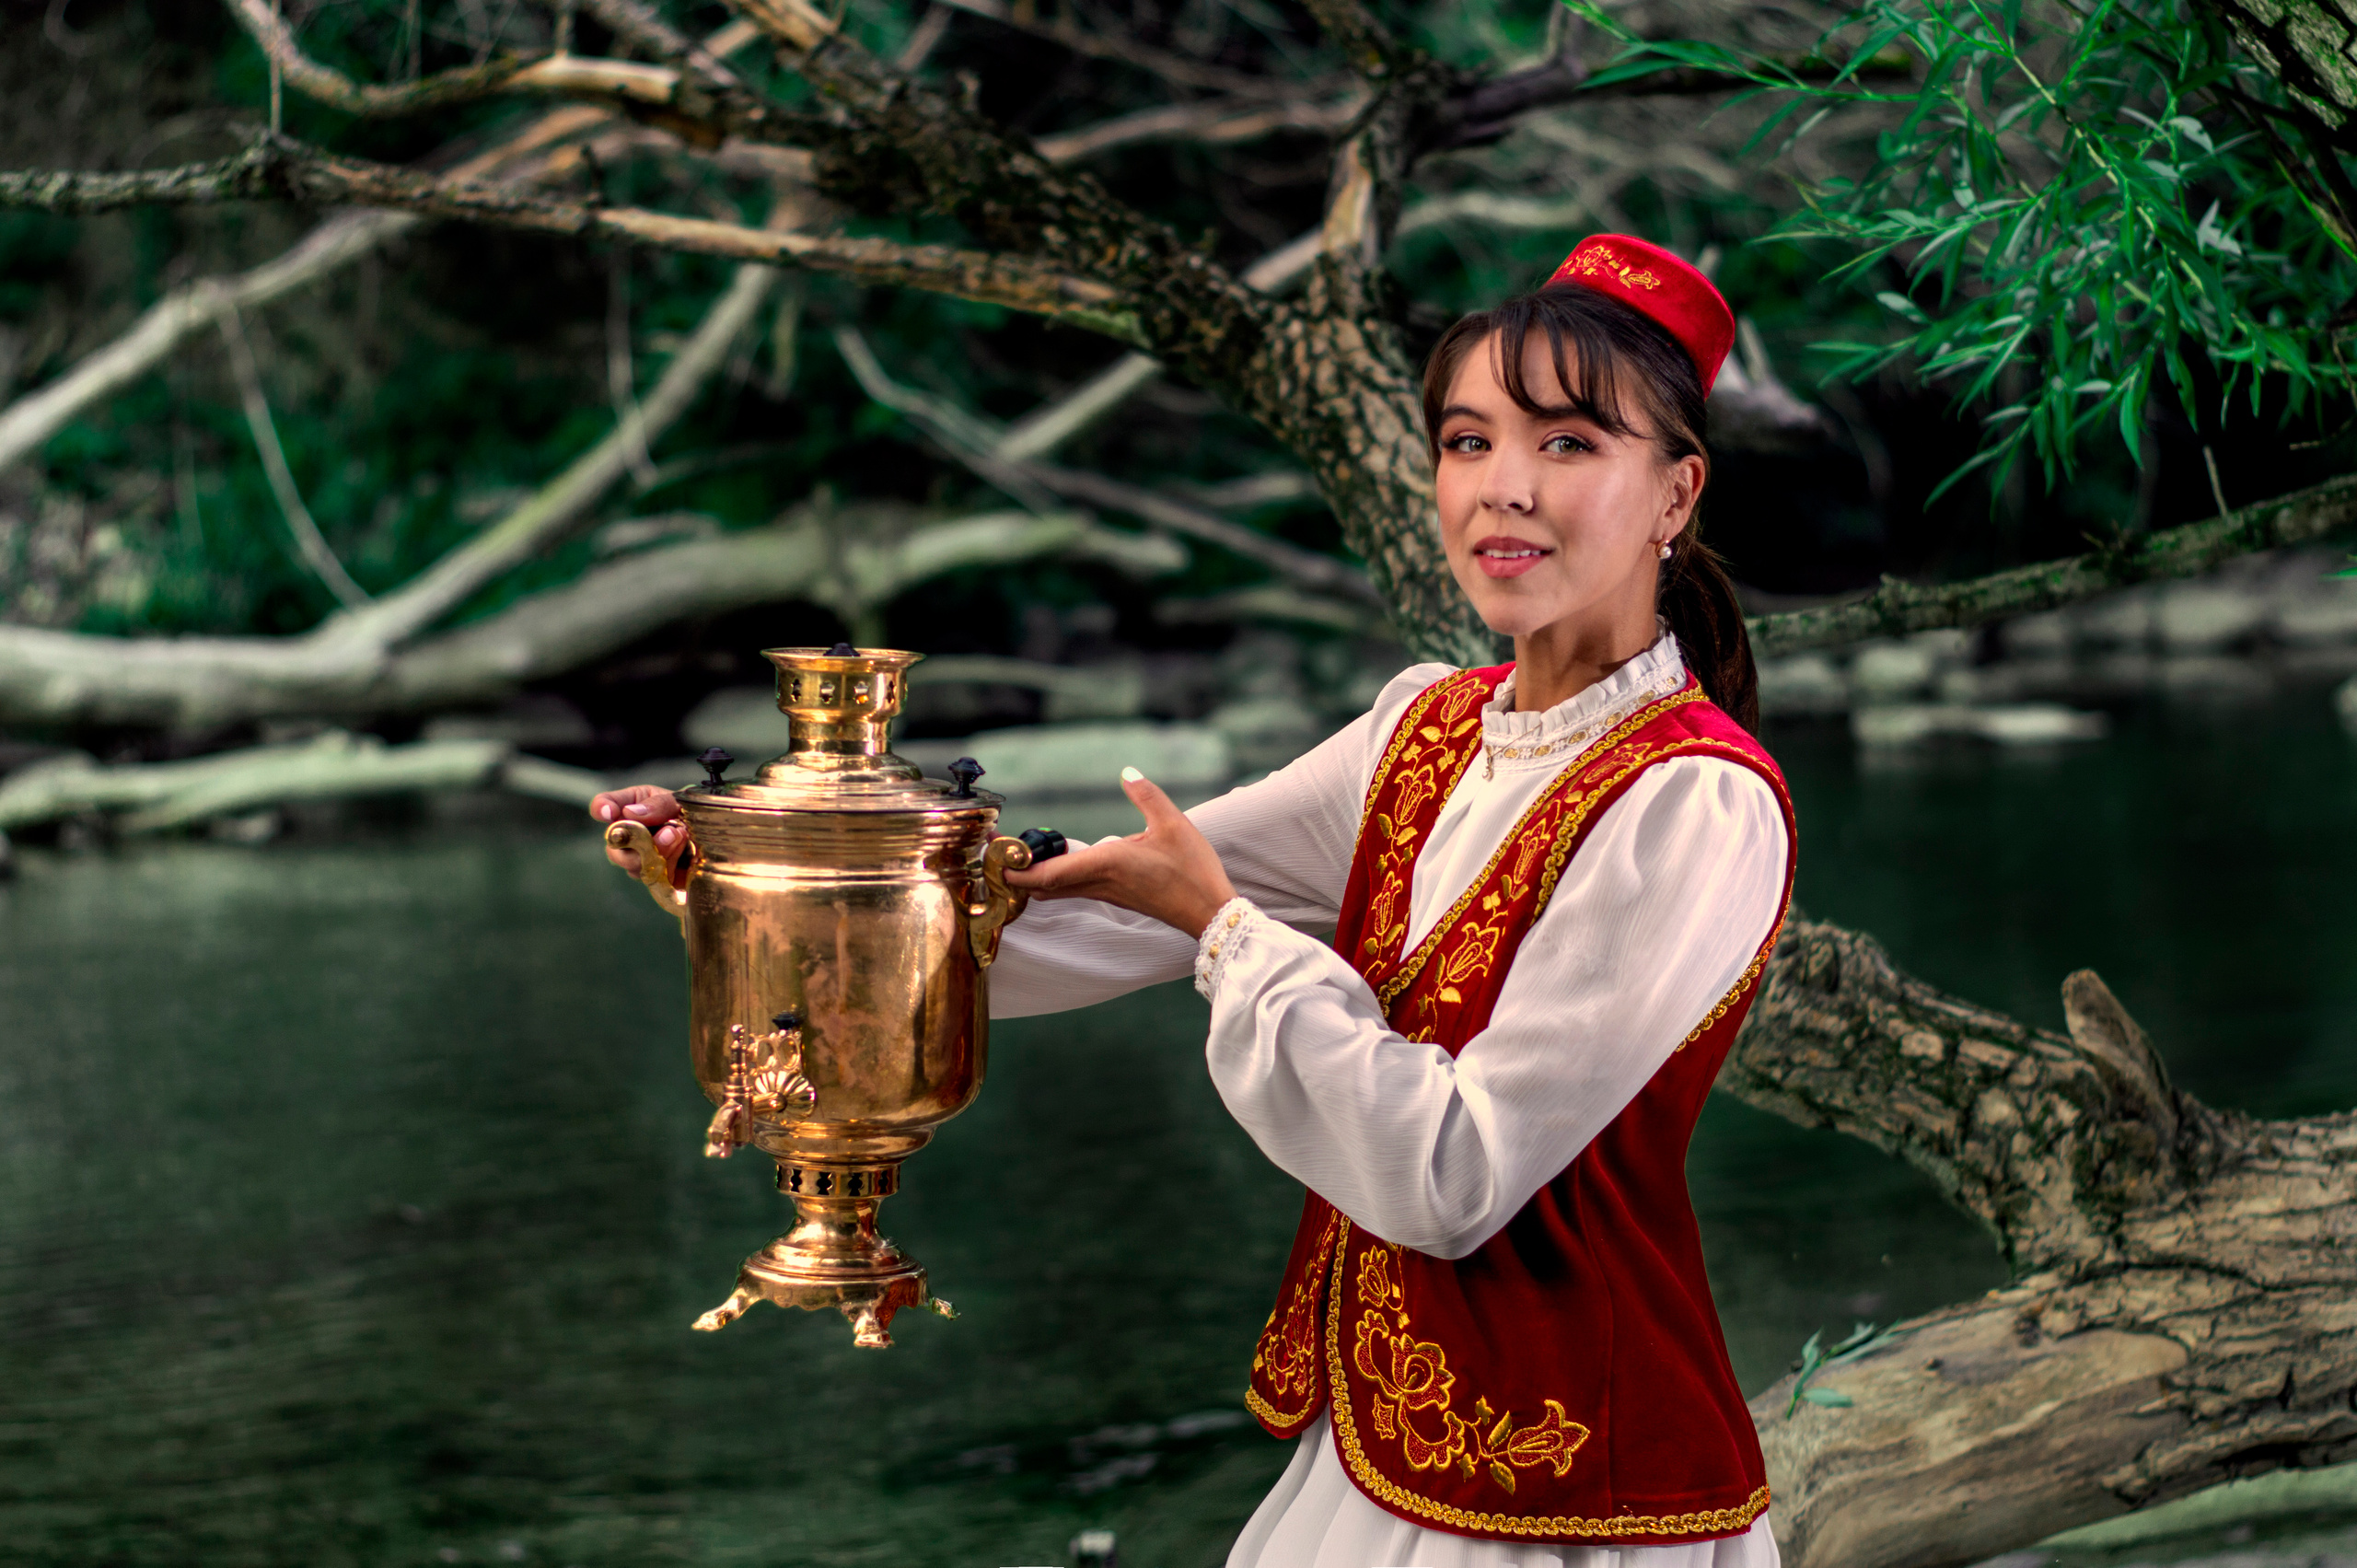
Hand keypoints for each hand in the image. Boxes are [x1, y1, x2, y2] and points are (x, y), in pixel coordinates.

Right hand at [590, 785, 688, 883]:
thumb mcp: (678, 801)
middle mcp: (629, 836)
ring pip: (633, 866)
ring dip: (660, 853)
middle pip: (612, 847)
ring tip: (682, 838)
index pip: (603, 805)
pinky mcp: (655, 878)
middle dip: (636, 843)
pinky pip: (653, 880)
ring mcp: (639, 860)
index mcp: (631, 807)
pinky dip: (669, 867)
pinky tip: (684, 856)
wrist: (714, 836)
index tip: (609, 813)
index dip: (602, 808)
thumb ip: (658, 804)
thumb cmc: (692, 813)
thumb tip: (630, 813)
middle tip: (668, 833)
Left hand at [1004, 768, 1236, 937]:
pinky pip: (1070, 889)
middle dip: (1013, 871)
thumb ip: (1147, 795)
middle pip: (1041, 886)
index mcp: (1107, 864)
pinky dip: (1051, 878)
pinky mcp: (1114, 896)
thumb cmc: (1193, 870)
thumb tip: (1126, 771)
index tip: (993, 854)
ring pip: (1055, 889)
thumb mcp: (1174, 824)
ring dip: (1031, 875)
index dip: (1015, 867)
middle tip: (991, 849)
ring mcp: (1105, 893)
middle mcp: (1099, 882)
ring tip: (1013, 853)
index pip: (1046, 873)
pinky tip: (1050, 862)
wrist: (1209, 911)